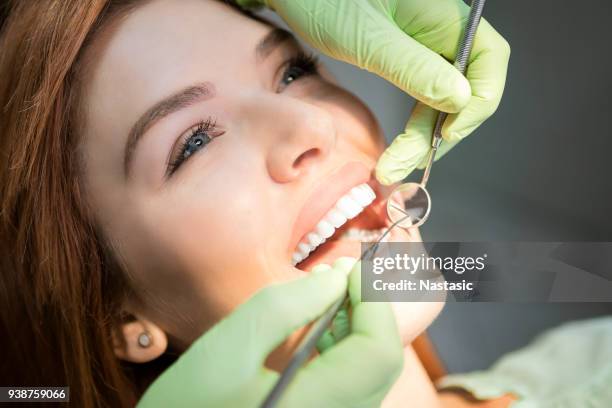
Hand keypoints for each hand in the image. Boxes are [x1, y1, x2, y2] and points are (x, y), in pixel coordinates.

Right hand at [137, 258, 403, 406]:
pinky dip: (342, 352)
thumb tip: (336, 278)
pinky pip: (351, 387)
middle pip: (380, 364)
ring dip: (355, 330)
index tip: (351, 267)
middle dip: (366, 312)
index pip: (379, 353)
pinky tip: (317, 331)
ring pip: (369, 375)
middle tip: (340, 276)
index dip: (373, 302)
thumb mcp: (228, 348)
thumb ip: (286, 307)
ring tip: (326, 298)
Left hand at [238, 0, 509, 183]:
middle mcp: (442, 29)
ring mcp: (425, 44)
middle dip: (439, 131)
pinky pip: (425, 93)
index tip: (446, 135)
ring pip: (444, 97)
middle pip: (467, 87)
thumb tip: (459, 98)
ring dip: (425, 134)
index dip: (477, 102)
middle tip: (404, 164)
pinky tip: (400, 145)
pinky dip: (415, 123)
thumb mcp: (367, 38)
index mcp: (444, 15)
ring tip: (393, 165)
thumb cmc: (325, 0)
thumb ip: (412, 67)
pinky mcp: (407, 58)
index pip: (488, 60)